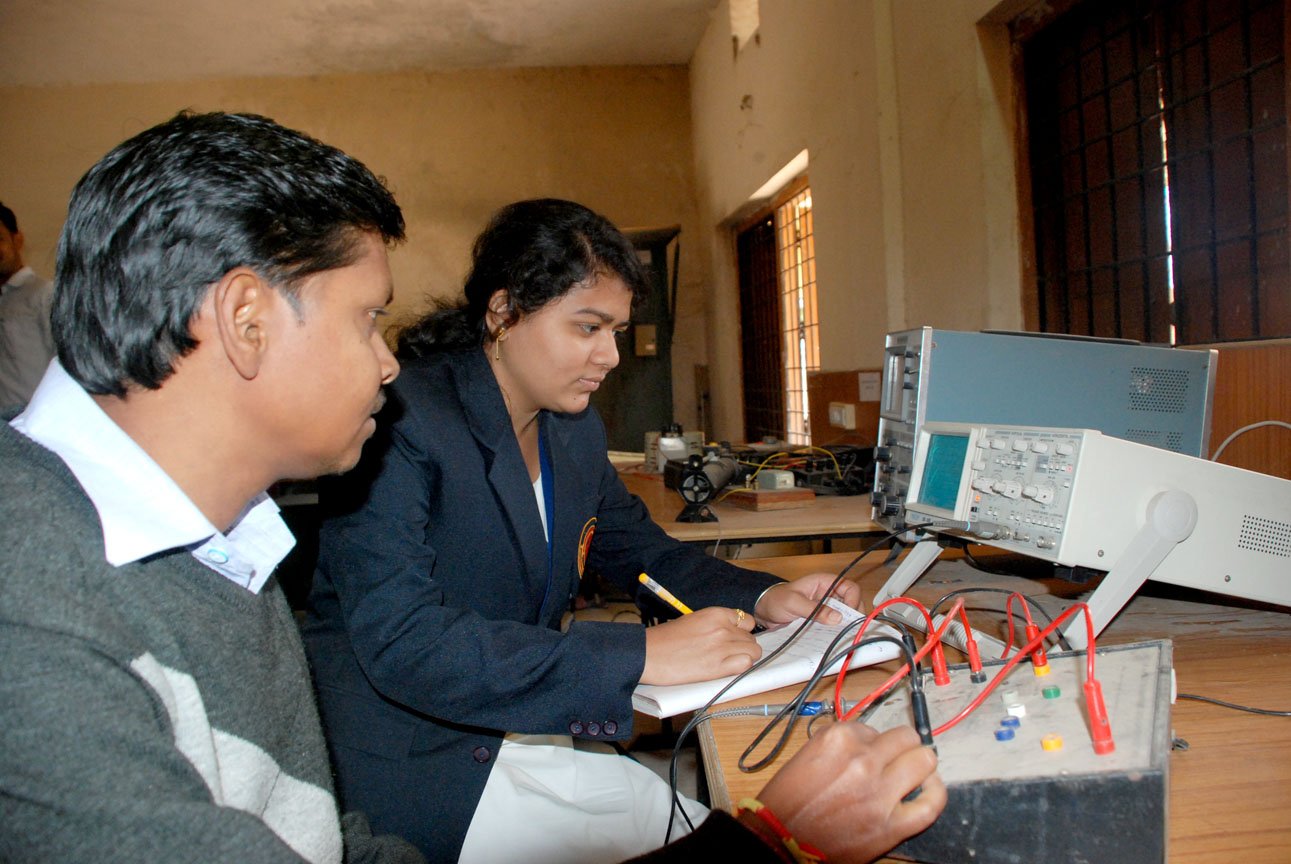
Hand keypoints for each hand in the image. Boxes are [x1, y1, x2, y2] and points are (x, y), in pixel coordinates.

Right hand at [640, 607, 758, 685]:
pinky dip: (741, 667)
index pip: (747, 621)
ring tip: (728, 662)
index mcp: (716, 614)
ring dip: (744, 658)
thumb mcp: (694, 620)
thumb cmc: (666, 638)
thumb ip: (716, 624)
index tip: (735, 639)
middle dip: (742, 647)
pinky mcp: (718, 667)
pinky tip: (728, 668)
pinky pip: (745, 665)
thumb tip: (733, 633)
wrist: (649, 654)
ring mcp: (722, 647)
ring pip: (753, 652)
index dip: (743, 632)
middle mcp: (722, 628)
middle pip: (751, 639)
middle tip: (727, 654)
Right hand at [749, 723, 945, 863]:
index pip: (874, 727)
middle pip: (905, 737)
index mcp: (838, 739)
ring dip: (921, 765)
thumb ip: (840, 745)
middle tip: (898, 758)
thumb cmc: (787, 802)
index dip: (874, 742)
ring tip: (915, 773)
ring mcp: (880, 791)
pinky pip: (930, 803)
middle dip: (903, 746)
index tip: (871, 753)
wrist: (780, 839)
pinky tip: (928, 791)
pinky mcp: (891, 823)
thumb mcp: (807, 755)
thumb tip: (868, 743)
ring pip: (924, 760)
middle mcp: (862, 759)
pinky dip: (934, 794)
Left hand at [753, 573, 862, 628]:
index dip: (854, 600)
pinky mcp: (822, 620)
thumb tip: (837, 618)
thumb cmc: (776, 600)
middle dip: (854, 615)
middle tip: (851, 629)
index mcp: (824, 583)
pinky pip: (835, 625)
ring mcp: (826, 608)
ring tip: (845, 636)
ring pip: (845, 615)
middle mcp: (829, 594)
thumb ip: (814, 609)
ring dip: (847, 625)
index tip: (849, 615)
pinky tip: (835, 639)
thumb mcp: (793, 603)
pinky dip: (837, 631)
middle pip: (852, 603)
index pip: (850, 588)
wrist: (764, 611)